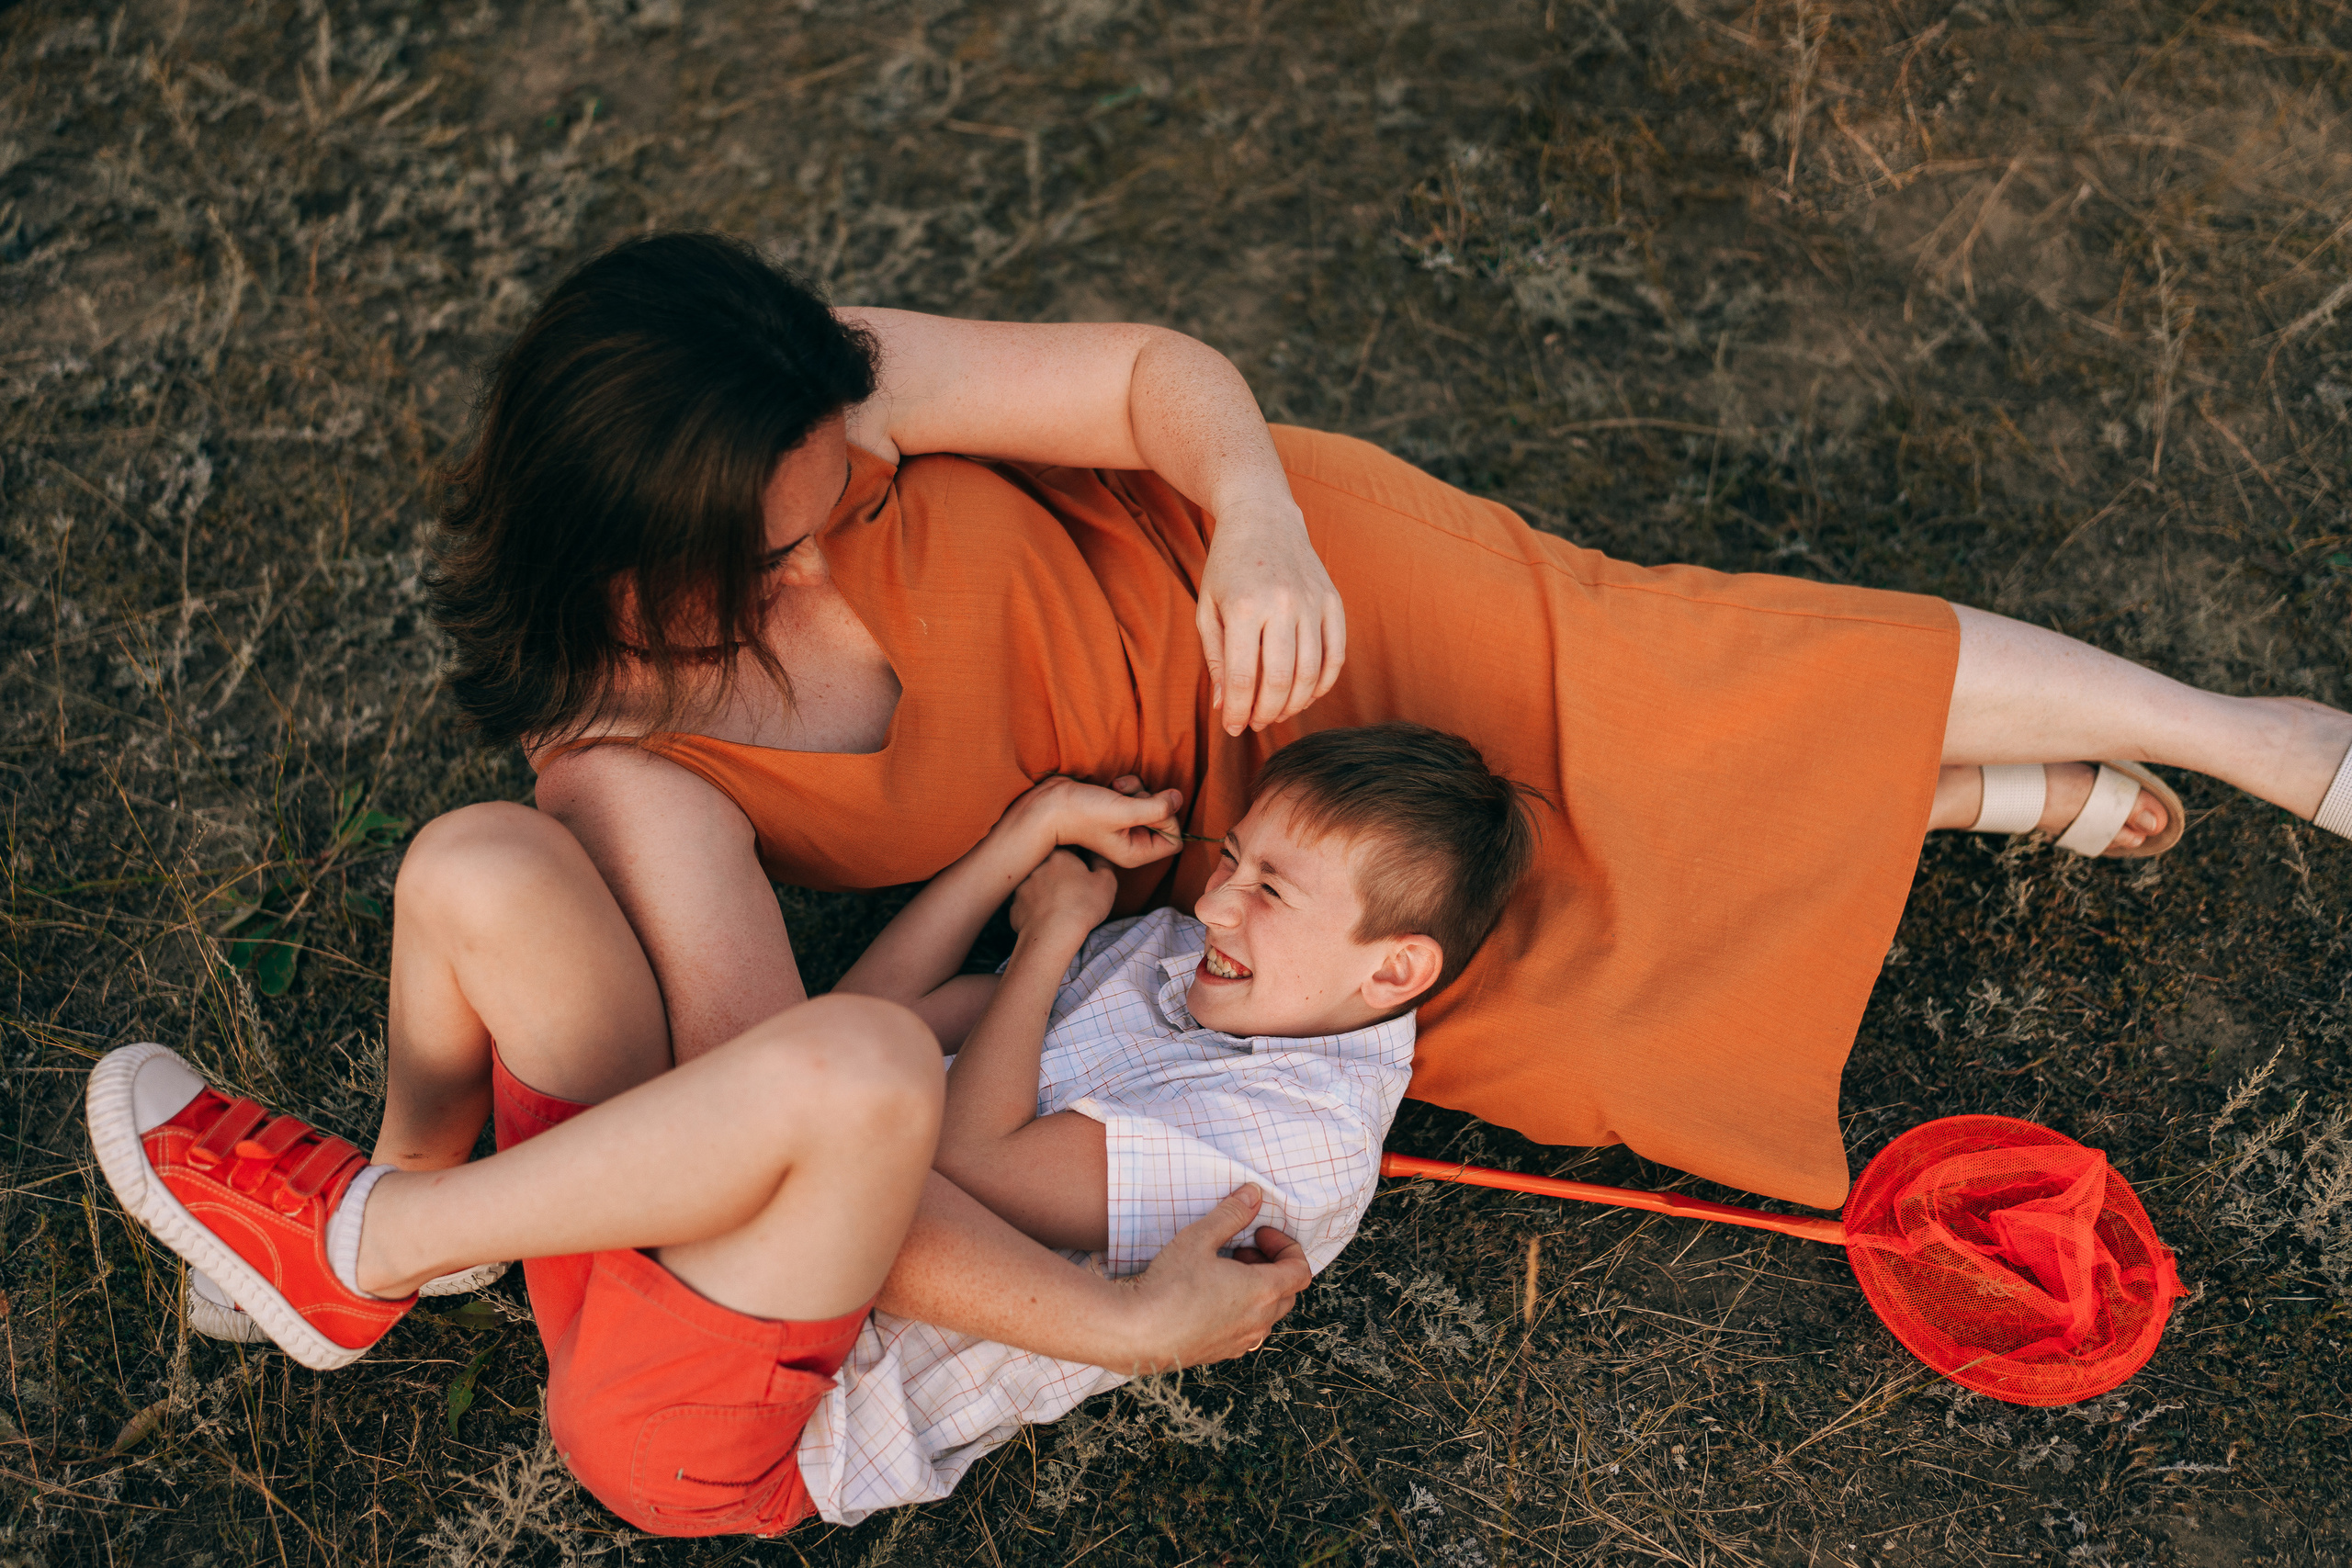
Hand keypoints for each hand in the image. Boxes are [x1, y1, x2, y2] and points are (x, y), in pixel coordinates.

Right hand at [1010, 775, 1186, 866]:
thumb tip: (1179, 798)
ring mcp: (1126, 825)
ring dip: (1138, 790)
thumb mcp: (1124, 812)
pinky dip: (1129, 785)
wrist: (1049, 804)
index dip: (1169, 822)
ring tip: (1116, 792)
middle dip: (1151, 802)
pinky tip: (1112, 787)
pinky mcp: (1119, 808)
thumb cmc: (1082, 813)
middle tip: (1129, 800)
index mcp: (1136, 852)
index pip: (1174, 840)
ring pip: (1152, 801)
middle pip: (1166, 818)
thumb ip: (1157, 808)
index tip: (1151, 810)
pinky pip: (1138, 792)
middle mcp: (1133, 841)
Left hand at [1010, 848, 1117, 935]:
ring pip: (1035, 887)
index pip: (1067, 851)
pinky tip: (1047, 922)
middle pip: (1049, 868)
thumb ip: (1102, 862)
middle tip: (1072, 895)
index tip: (1084, 876)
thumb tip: (1096, 853)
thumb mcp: (1106, 881)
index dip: (1077, 863)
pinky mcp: (1014, 908)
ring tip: (1059, 910)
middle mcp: (1035, 867)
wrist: (1053, 935)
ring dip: (1045, 894)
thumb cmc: (1083, 906)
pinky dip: (1035, 912)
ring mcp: (1020, 888)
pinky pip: (1026, 907)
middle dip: (1058, 877)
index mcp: (1058, 855)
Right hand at [1119, 1185, 1310, 1369]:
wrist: (1138, 1333)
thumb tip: (1253, 1194)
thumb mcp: (1200, 1238)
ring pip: (1267, 1313)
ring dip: (1257, 1289)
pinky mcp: (1223, 1353)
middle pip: (1287, 1291)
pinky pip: (1247, 1330)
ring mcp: (1242, 1341)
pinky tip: (1210, 1297)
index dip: (1286, 1246)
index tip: (1260, 1234)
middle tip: (1241, 1249)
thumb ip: (1231, 1214)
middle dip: (1271, 1265)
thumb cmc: (1170, 1286)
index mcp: (1263, 1292)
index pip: (1300, 1270)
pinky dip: (1242, 1310)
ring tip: (1224, 1272)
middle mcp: (1259, 1321)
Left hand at [1196, 506, 1346, 736]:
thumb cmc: (1227, 566)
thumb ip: (1216, 659)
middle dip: (1265, 713)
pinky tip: (1306, 695)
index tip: (1232, 728)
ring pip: (1311, 673)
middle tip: (1254, 724)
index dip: (1238, 712)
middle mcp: (1282, 604)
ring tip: (1277, 713)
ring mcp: (1312, 602)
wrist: (1263, 517)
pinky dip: (1323, 684)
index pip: (1244, 678)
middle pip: (1281, 681)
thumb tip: (1226, 707)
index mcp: (1243, 606)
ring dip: (1294, 704)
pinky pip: (1335, 654)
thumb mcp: (1208, 609)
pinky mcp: (1333, 600)